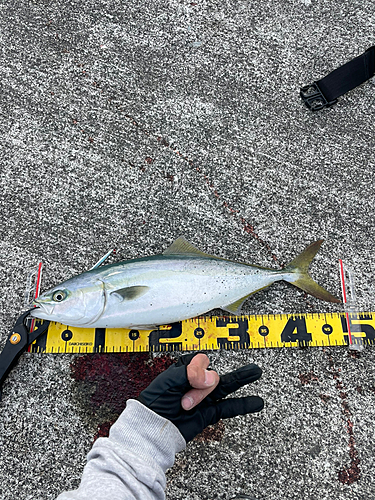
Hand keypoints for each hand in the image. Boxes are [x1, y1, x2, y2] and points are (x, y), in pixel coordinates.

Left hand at [138, 352, 263, 441]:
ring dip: (242, 378)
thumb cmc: (154, 405)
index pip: (201, 361)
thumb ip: (190, 373)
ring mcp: (203, 397)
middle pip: (212, 375)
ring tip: (256, 372)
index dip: (198, 371)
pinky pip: (228, 407)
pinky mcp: (208, 413)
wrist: (152, 430)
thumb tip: (211, 377)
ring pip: (226, 386)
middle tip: (232, 379)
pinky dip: (243, 404)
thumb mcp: (168, 382)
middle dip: (209, 383)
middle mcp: (195, 382)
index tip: (191, 383)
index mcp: (183, 370)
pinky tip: (256, 401)